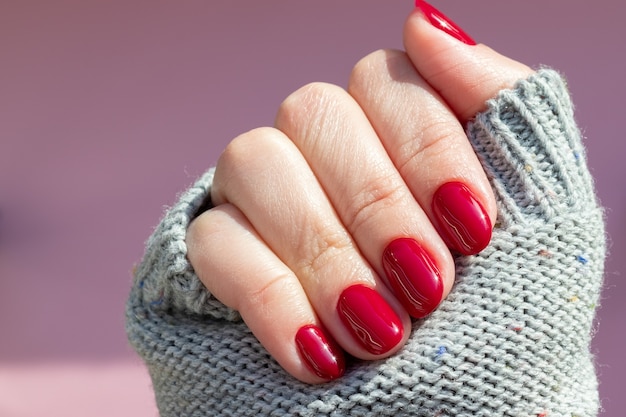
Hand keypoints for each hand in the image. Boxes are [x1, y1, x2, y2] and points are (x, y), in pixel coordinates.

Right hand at [187, 3, 532, 382]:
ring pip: (253, 159)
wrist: (459, 409)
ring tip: (378, 331)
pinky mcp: (216, 255)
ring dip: (323, 248)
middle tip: (426, 290)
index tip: (472, 229)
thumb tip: (422, 18)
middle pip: (313, 112)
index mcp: (392, 132)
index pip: (386, 78)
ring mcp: (261, 198)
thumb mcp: (537, 211)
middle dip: (376, 205)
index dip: (427, 147)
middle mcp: (320, 150)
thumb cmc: (504, 316)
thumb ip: (499, 107)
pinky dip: (271, 299)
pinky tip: (318, 355)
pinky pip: (214, 242)